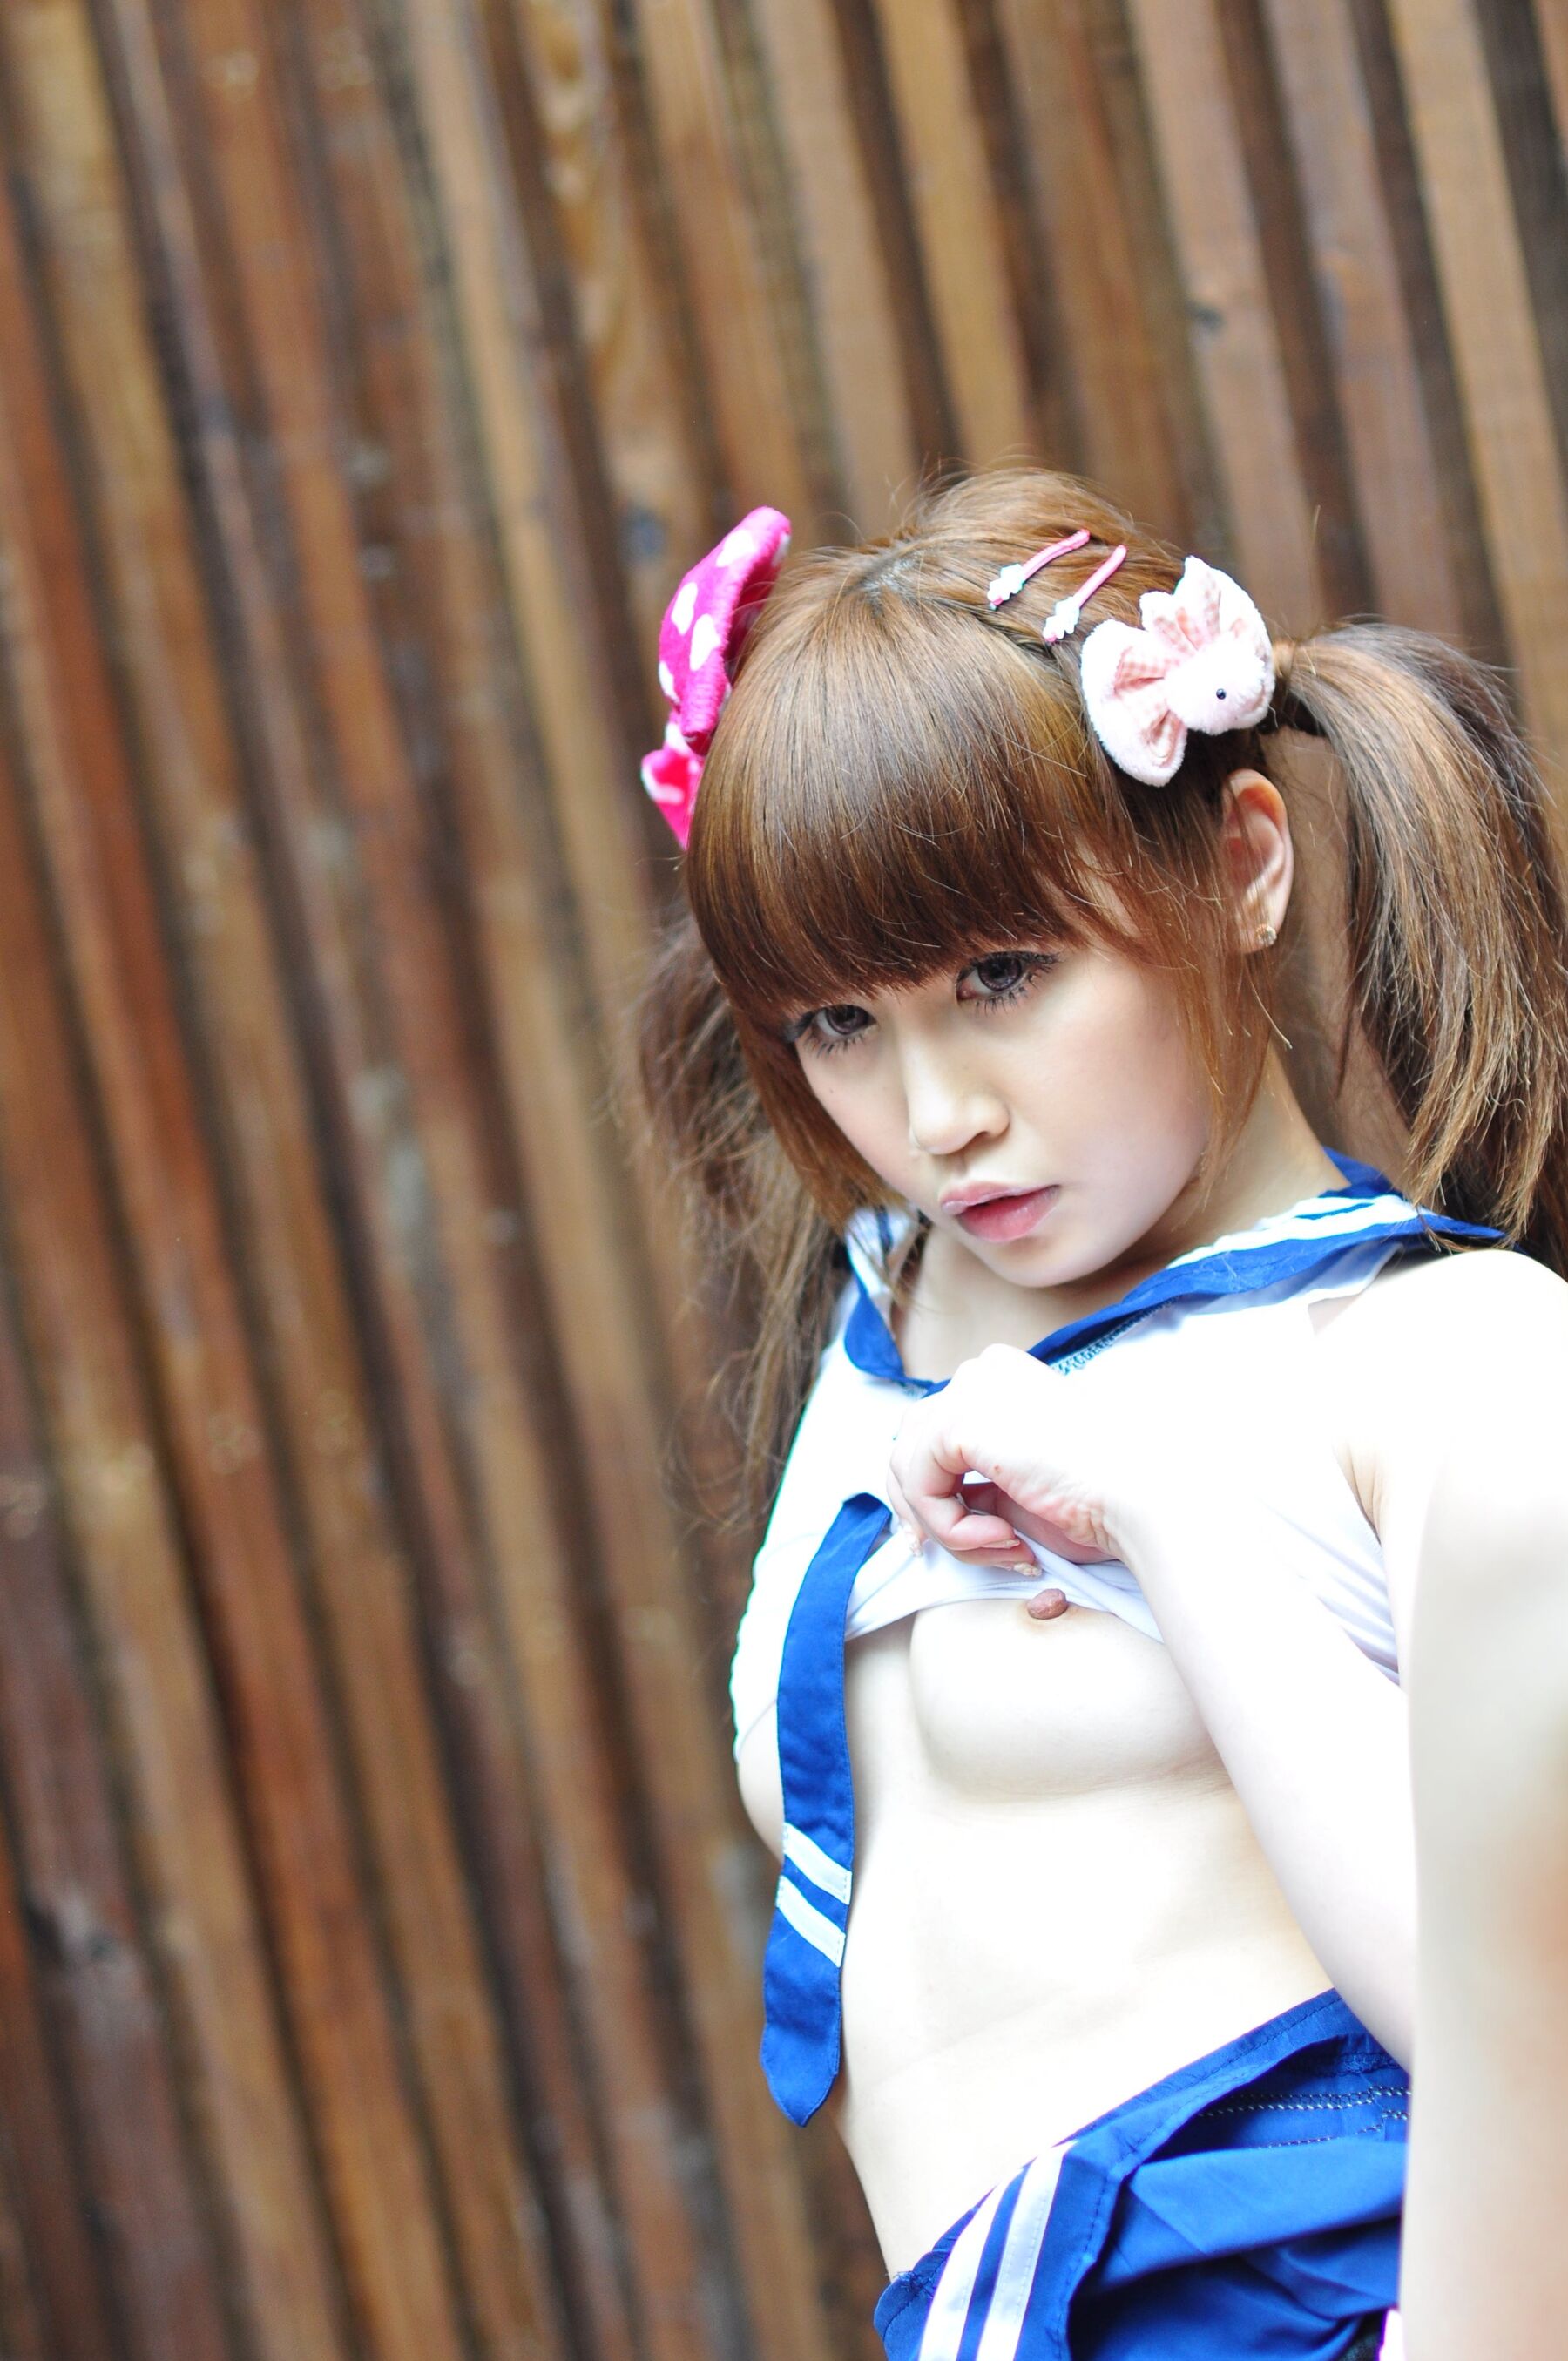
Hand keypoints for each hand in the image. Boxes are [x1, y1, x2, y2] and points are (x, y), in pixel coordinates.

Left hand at [887, 1343, 1163, 1571]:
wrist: (1139, 1496)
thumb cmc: (1097, 1496)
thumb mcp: (1019, 1481)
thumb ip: (972, 1481)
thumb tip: (919, 1511)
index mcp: (1000, 1376)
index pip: (933, 1432)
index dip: (934, 1491)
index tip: (964, 1539)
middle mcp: (980, 1371)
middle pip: (909, 1446)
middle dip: (929, 1511)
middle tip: (977, 1552)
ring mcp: (967, 1389)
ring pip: (908, 1471)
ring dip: (949, 1529)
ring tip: (1005, 1548)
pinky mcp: (958, 1422)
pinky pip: (920, 1488)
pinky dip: (951, 1529)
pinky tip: (1005, 1539)